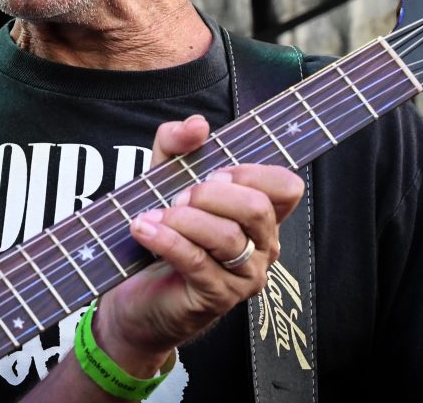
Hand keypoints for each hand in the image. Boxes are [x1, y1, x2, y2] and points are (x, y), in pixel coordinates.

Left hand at [93, 115, 304, 374]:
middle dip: (211, 194)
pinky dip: (165, 239)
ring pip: (227, 236)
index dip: (251, 171)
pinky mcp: (216, 298)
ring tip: (156, 215)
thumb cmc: (163, 233)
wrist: (136, 297)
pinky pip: (196, 261)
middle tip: (178, 197)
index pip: (286, 187)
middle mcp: (263, 247)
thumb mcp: (164, 177)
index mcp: (261, 215)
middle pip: (256, 207)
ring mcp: (244, 277)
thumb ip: (177, 144)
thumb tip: (198, 124)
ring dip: (183, 219)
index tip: (214, 172)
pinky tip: (143, 228)